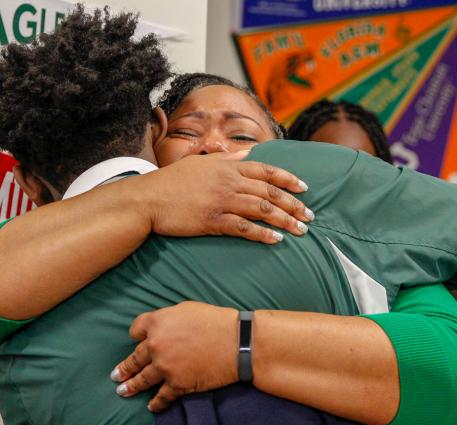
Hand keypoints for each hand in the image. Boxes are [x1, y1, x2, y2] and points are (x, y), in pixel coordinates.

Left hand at [111, 301, 239, 411]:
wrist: (237, 342)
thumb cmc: (216, 321)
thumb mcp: (186, 309)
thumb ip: (167, 318)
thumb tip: (160, 327)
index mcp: (157, 322)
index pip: (135, 330)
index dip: (136, 336)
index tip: (136, 341)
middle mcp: (156, 344)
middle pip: (134, 358)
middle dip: (124, 368)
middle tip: (116, 375)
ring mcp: (165, 366)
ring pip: (141, 379)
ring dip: (130, 386)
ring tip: (122, 391)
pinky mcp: (177, 384)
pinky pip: (161, 396)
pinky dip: (155, 403)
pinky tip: (151, 406)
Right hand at [139, 152, 313, 243]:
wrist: (147, 199)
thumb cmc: (171, 182)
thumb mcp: (200, 162)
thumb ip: (226, 158)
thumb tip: (247, 153)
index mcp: (227, 166)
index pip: (266, 170)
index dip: (288, 179)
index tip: (305, 188)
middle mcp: (228, 181)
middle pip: (269, 192)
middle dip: (293, 204)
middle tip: (309, 216)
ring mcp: (221, 201)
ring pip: (261, 209)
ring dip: (284, 220)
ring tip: (300, 230)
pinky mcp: (212, 221)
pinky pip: (243, 228)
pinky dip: (262, 234)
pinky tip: (275, 240)